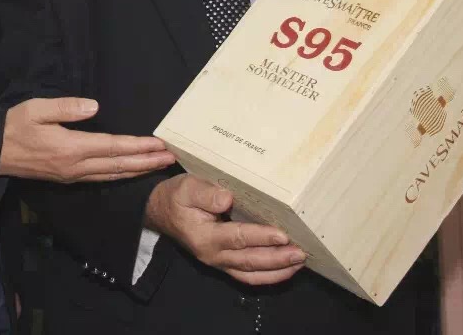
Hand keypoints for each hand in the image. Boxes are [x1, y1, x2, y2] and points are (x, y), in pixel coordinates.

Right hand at [0, 97, 175, 182]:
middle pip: (118, 166)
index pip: (112, 147)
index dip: (137, 146)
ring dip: (138, 170)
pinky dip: (121, 175)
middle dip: (146, 161)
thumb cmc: (14, 126)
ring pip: (112, 175)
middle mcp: (75, 166)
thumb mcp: (36, 109)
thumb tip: (94, 106)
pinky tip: (131, 172)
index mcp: (70, 148)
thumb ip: (66, 107)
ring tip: (158, 165)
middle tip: (170, 158)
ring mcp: (72, 175)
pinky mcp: (68, 178)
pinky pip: (101, 178)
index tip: (158, 143)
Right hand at [144, 175, 305, 285]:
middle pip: (250, 261)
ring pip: (251, 274)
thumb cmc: (176, 197)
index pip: (238, 238)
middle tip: (300, 253)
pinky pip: (247, 276)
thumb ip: (205, 193)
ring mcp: (219, 262)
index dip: (261, 237)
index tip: (282, 235)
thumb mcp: (185, 187)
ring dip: (277, 271)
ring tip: (298, 263)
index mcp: (204, 236)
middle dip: (277, 259)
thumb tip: (227, 199)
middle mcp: (213, 255)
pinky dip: (268, 276)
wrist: (161, 212)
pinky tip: (284, 269)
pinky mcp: (224, 263)